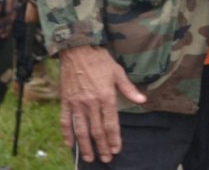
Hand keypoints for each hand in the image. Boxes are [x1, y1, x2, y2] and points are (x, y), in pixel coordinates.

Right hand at [59, 45, 146, 163]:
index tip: (116, 149)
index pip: (111, 123)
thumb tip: (143, 100)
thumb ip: (129, 89)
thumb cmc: (100, 60)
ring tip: (90, 158)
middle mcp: (91, 103)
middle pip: (96, 130)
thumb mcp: (118, 72)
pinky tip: (69, 145)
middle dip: (102, 147)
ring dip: (85, 146)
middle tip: (106, 159)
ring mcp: (77, 103)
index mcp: (106, 96)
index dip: (114, 139)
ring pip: (81, 130)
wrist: (77, 50)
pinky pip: (65, 121)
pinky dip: (66, 134)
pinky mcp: (65, 101)